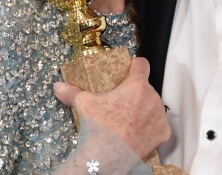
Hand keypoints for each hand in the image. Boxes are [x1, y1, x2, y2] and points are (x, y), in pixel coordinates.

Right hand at [54, 57, 169, 158]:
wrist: (108, 157)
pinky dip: (151, 127)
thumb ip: (72, 91)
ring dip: (145, 108)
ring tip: (129, 117)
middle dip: (136, 92)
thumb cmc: (100, 127)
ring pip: (153, 105)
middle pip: (146, 87)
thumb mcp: (84, 103)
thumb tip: (58, 86)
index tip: (128, 70)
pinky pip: (158, 125)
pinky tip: (138, 131)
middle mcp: (152, 97)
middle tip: (122, 101)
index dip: (135, 65)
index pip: (142, 64)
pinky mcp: (163, 133)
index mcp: (136, 85)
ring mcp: (159, 116)